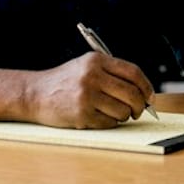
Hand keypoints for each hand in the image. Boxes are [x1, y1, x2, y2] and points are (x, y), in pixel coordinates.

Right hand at [20, 52, 154, 128]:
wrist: (34, 94)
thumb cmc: (65, 82)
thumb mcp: (86, 67)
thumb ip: (112, 74)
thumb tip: (143, 92)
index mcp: (97, 61)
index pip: (133, 72)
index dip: (146, 86)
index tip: (150, 97)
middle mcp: (92, 76)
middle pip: (132, 93)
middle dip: (140, 106)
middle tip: (138, 111)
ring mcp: (86, 95)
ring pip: (123, 110)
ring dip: (124, 116)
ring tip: (116, 113)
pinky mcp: (81, 114)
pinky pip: (109, 122)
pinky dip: (111, 122)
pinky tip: (101, 117)